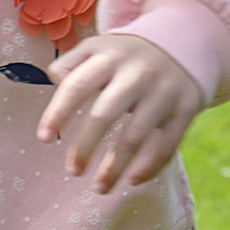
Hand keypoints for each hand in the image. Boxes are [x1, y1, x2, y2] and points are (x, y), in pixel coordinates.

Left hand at [36, 34, 203, 193]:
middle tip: (73, 170)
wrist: (183, 42)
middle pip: (104, 114)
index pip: (76, 86)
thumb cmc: (125, 54)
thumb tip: (56, 83)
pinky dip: (149, 167)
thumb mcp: (97, 47)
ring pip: (135, 136)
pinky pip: (167, 145)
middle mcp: (136, 73)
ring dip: (115, 167)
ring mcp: (163, 92)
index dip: (57, 113)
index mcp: (108, 57)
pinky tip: (132, 181)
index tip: (43, 138)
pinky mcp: (185, 109)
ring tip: (99, 187)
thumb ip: (71, 63)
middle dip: (84, 147)